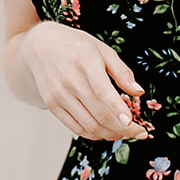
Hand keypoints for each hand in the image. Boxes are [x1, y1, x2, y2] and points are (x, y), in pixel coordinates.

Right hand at [19, 21, 149, 141]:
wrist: (40, 45)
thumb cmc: (76, 46)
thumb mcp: (103, 50)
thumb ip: (122, 72)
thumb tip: (138, 92)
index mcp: (86, 63)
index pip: (104, 94)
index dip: (120, 112)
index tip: (134, 124)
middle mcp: (70, 82)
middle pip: (100, 115)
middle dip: (123, 129)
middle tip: (138, 132)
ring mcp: (59, 96)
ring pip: (90, 126)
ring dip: (110, 134)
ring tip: (124, 132)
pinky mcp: (52, 105)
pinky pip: (76, 128)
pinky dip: (93, 134)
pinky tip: (105, 131)